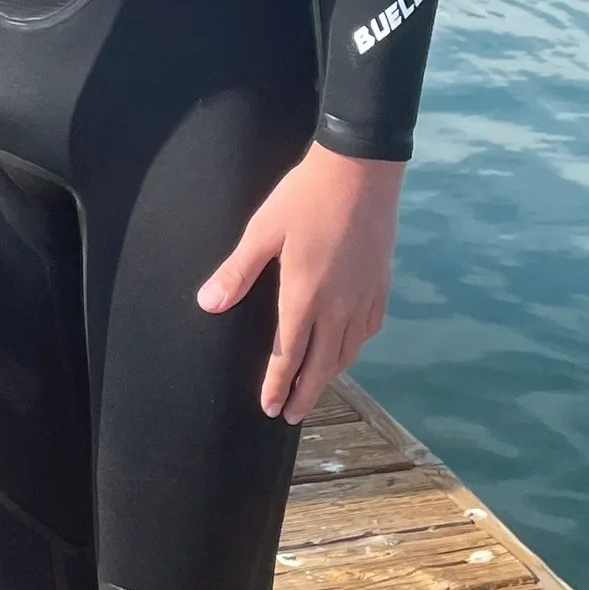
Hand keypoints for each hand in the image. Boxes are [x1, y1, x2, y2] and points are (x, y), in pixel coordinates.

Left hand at [196, 144, 403, 424]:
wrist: (360, 173)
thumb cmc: (303, 198)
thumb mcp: (262, 232)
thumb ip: (237, 272)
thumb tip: (207, 305)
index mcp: (303, 297)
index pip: (288, 355)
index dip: (278, 385)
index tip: (271, 408)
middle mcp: (337, 308)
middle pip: (322, 365)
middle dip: (305, 393)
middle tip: (292, 416)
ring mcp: (363, 298)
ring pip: (347, 352)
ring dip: (330, 375)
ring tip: (315, 388)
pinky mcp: (381, 286)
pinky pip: (367, 332)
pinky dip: (354, 349)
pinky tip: (347, 349)